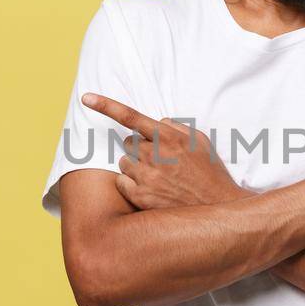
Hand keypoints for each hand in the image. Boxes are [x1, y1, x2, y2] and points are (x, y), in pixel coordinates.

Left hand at [82, 93, 247, 209]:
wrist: (218, 208)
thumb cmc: (210, 174)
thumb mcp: (201, 142)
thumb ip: (177, 128)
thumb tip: (158, 122)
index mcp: (169, 138)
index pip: (132, 117)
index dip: (106, 105)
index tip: (86, 98)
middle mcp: (155, 155)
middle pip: (128, 142)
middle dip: (139, 148)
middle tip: (158, 160)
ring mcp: (147, 177)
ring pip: (124, 162)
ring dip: (136, 166)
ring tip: (158, 177)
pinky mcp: (141, 197)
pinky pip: (122, 182)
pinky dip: (131, 184)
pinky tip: (151, 189)